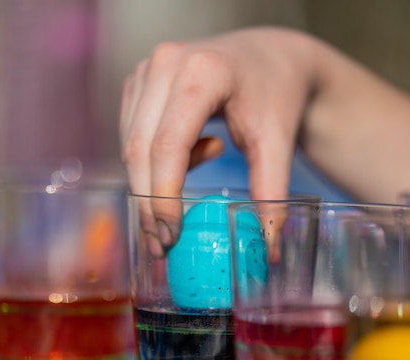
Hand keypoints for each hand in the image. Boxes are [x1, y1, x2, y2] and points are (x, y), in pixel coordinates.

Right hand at [120, 27, 317, 253]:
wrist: (271, 59)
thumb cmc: (276, 96)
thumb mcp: (278, 144)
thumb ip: (272, 195)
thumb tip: (269, 249)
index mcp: (202, 72)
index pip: (169, 145)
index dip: (164, 196)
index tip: (171, 236)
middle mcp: (166, 63)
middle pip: (141, 148)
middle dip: (149, 202)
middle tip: (162, 244)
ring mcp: (147, 70)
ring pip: (131, 145)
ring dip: (150, 185)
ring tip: (186, 202)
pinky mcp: (140, 82)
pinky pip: (133, 135)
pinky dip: (154, 162)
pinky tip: (193, 158)